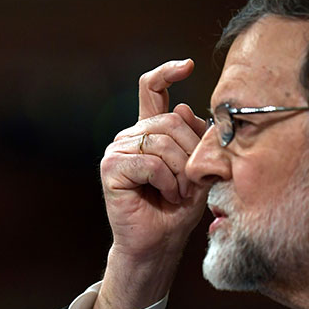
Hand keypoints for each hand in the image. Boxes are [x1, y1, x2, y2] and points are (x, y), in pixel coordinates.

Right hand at [89, 59, 207, 308]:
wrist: (158, 243)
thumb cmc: (177, 209)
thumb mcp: (197, 169)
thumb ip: (194, 140)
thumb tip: (184, 107)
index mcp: (149, 131)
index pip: (151, 90)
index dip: (167, 72)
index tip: (188, 65)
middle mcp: (130, 136)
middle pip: (170, 121)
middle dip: (191, 152)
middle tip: (192, 182)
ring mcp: (117, 149)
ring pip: (161, 142)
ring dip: (181, 172)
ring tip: (179, 193)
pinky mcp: (111, 167)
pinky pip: (150, 162)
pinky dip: (167, 181)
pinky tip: (166, 195)